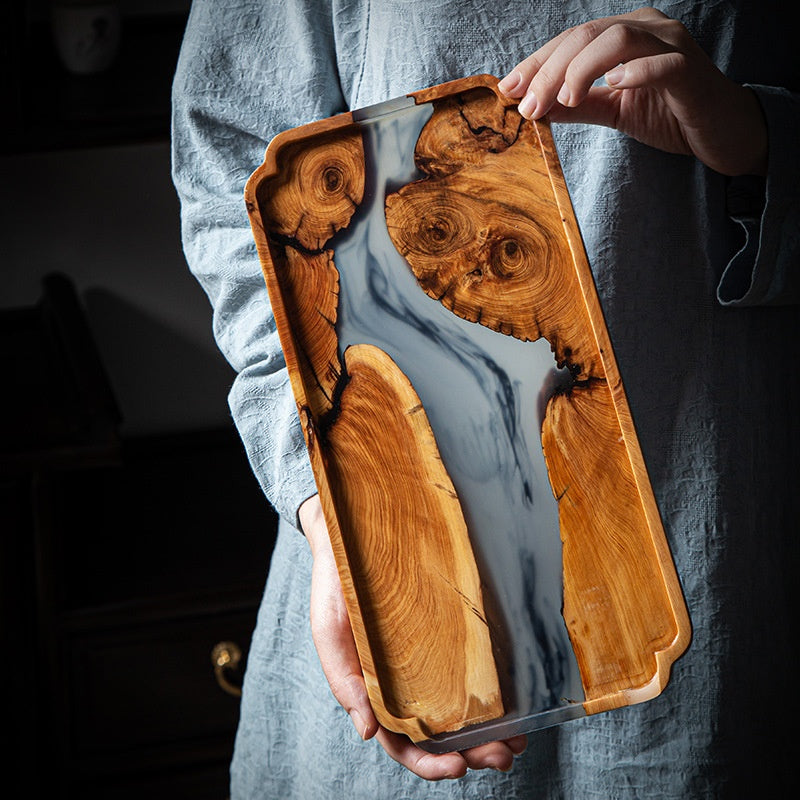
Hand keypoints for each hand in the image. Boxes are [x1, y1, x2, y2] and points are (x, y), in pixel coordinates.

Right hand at [299, 494, 526, 779]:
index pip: (402, 742)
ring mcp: (431, 658)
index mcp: (377, 691)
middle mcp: (408, 681)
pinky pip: (474, 663)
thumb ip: (344, 681)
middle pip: (441, 733)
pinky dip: (496, 687)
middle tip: (504, 757)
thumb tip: (368, 733)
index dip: (429, 762)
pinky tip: (517, 695)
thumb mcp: (331, 633)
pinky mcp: (450, 630)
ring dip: (491, 730)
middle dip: (472, 753)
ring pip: (463, 707)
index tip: (459, 767)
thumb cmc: (337, 588)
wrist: (350, 535)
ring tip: (518, 740)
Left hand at [498, 6, 766, 175]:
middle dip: (549, 71)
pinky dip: (635, 72)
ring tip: (563, 100)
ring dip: (581, 70)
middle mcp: (647, 28)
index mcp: (624, 34)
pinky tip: (613, 87)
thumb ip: (578, 106)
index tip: (507, 90)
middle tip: (527, 105)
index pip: (570, 40)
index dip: (536, 63)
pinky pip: (661, 63)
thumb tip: (533, 108)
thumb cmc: (668, 114)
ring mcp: (671, 45)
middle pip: (586, 36)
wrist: (721, 131)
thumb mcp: (613, 111)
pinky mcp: (690, 71)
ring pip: (618, 40)